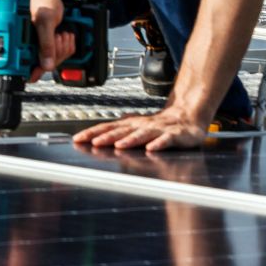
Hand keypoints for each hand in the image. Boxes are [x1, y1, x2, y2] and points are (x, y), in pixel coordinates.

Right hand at [25, 0, 75, 82]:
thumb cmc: (40, 1)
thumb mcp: (46, 22)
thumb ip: (46, 44)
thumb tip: (46, 65)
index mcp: (24, 45)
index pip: (27, 71)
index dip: (37, 71)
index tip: (45, 63)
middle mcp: (31, 48)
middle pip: (46, 67)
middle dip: (56, 53)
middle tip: (55, 37)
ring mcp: (42, 46)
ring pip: (57, 60)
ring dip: (63, 47)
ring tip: (59, 32)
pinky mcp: (51, 43)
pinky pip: (63, 52)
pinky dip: (68, 44)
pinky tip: (62, 33)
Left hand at [72, 104, 209, 151]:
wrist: (188, 117)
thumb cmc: (160, 124)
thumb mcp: (136, 127)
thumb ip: (120, 130)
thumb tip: (98, 134)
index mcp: (131, 124)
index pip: (107, 127)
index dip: (91, 133)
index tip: (77, 139)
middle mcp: (141, 125)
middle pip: (121, 131)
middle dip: (106, 137)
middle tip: (91, 142)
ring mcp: (158, 130)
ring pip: (141, 135)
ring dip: (130, 140)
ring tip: (118, 145)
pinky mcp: (174, 135)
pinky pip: (166, 140)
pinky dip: (158, 144)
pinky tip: (151, 149)